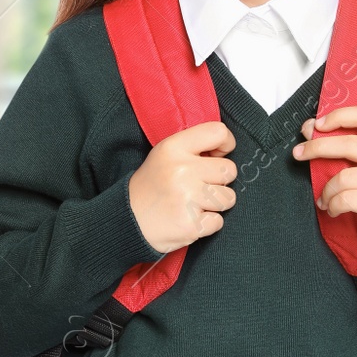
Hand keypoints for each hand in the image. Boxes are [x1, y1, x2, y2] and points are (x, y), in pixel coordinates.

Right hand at [127, 120, 237, 253]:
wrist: (126, 222)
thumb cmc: (152, 187)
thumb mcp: (164, 156)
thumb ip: (193, 147)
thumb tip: (225, 149)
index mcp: (173, 148)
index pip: (218, 132)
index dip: (225, 144)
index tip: (216, 156)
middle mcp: (181, 170)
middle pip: (229, 170)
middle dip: (218, 180)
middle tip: (195, 187)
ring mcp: (187, 198)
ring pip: (228, 197)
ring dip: (214, 204)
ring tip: (192, 204)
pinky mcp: (191, 224)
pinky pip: (219, 221)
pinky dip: (207, 224)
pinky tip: (188, 219)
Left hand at [292, 105, 356, 252]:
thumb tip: (313, 130)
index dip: (339, 116)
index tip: (317, 125)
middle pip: (350, 143)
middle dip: (317, 147)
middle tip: (298, 153)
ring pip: (344, 176)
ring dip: (327, 190)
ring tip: (326, 199)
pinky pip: (346, 199)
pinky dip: (333, 205)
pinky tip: (334, 210)